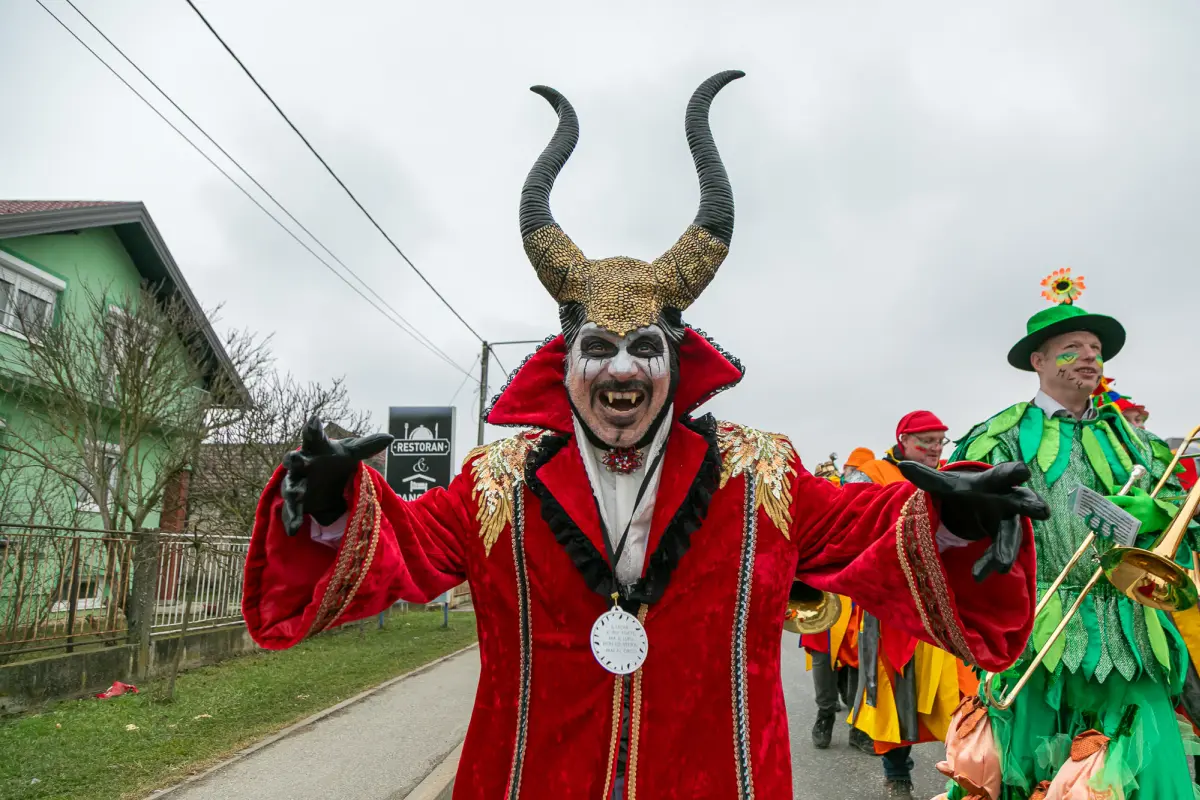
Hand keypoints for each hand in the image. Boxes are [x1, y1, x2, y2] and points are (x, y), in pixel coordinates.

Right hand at [280, 417, 392, 535]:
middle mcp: (302, 464)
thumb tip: (391, 437)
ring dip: (294, 491)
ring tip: (299, 495)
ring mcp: (296, 484)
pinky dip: (292, 520)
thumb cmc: (334, 461)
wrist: (322, 482)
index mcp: (316, 449)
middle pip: (294, 460)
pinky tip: (294, 530)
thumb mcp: (350, 453)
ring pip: (291, 487)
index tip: (315, 420)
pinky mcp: (296, 503)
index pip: (314, 436)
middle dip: (294, 459)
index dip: (313, 428)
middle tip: (294, 458)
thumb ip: (368, 446)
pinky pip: (291, 511)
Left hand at [898, 461, 1049, 581]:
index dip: (1014, 473)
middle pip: (1023, 502)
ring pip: (1013, 534)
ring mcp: (1010, 520)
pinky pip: (1003, 551)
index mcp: (992, 482)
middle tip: (1042, 510)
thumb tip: (902, 463)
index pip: (1004, 475)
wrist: (974, 505)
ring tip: (1001, 566)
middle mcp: (1008, 499)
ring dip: (1007, 548)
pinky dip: (993, 562)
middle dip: (1032, 505)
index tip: (1024, 471)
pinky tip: (983, 574)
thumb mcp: (946, 485)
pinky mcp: (1006, 538)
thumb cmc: (964, 491)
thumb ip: (928, 477)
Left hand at [1107, 487, 1173, 534]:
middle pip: (1118, 511)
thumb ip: (1129, 489)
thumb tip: (1113, 487)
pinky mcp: (1138, 529)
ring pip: (1121, 521)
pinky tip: (1110, 528)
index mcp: (1136, 501)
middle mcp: (1136, 510)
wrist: (1162, 517)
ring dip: (1111, 520)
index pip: (1120, 499)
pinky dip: (1118, 528)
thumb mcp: (1141, 494)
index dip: (1110, 499)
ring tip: (1101, 519)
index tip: (1101, 500)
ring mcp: (1137, 520)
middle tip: (1097, 511)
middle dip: (1108, 511)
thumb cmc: (1149, 504)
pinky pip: (1126, 529)